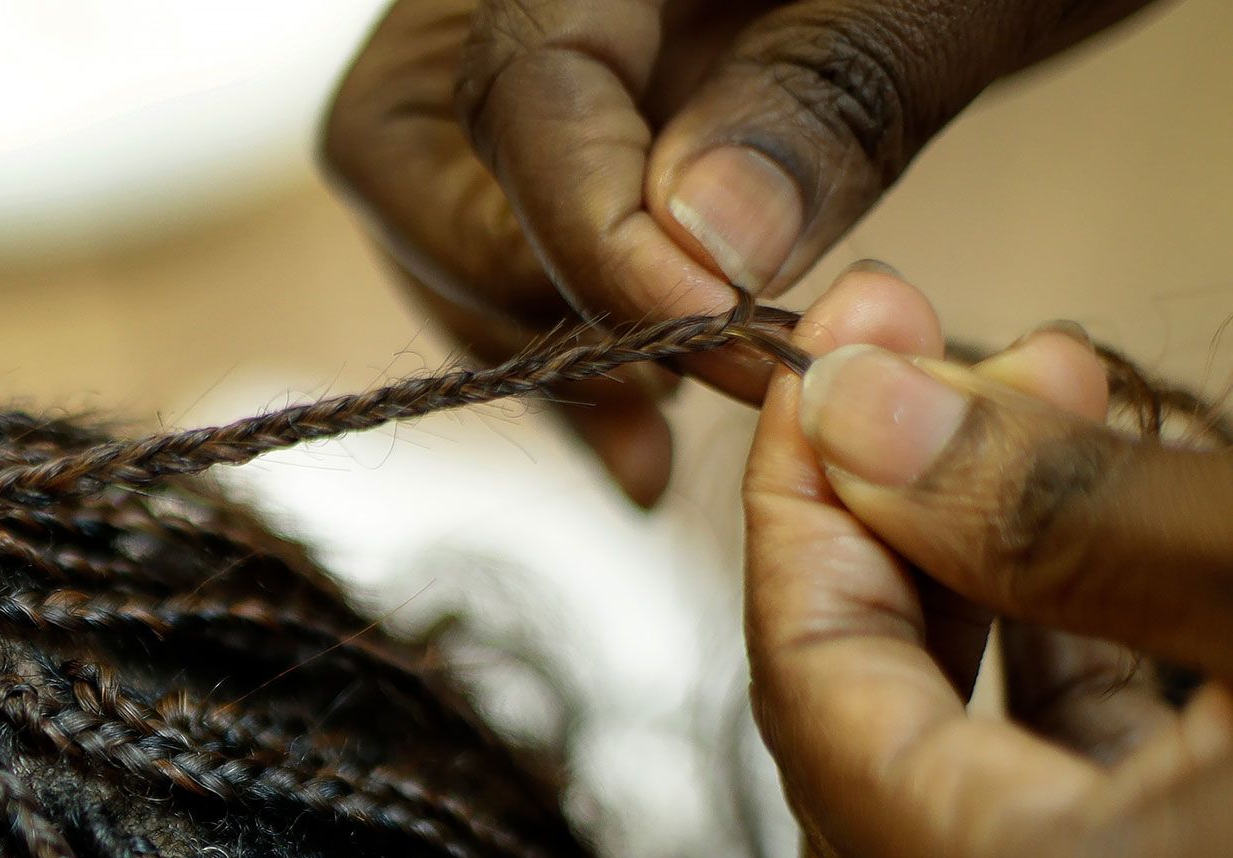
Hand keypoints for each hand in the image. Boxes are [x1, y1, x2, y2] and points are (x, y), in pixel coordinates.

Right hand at [322, 0, 1160, 504]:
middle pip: (410, 156)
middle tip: (674, 387)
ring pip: (441, 207)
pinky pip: (503, 225)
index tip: (714, 331)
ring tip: (660, 435)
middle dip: (523, 295)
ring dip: (536, 339)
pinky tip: (650, 429)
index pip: (522, 87)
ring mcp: (554, 39)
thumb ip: (831, 92)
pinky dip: (565, 333)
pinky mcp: (595, 105)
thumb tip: (698, 245)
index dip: (593, 234)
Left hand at [745, 265, 1232, 857]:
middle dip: (892, 552)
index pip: (817, 707)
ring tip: (1041, 405)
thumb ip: (1057, 508)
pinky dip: (1074, 710)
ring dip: (989, 612)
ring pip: (968, 811)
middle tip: (925, 368)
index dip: (801, 518)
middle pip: (866, 766)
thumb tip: (856, 411)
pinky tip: (1116, 560)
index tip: (815, 364)